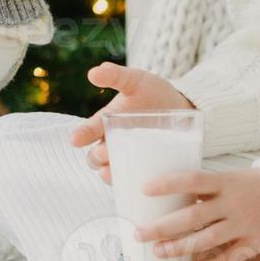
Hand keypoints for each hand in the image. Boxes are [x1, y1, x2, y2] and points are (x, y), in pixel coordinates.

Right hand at [67, 62, 192, 183]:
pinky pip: (133, 183)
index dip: (80, 136)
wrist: (183, 107)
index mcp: (107, 122)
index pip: (88, 131)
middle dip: (96, 157)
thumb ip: (116, 76)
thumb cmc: (154, 92)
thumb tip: (94, 72)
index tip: (76, 139)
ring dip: (108, 174)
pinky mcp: (146, 169)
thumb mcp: (136, 81)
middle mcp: (114, 143)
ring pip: (110, 172)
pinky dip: (129, 187)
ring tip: (112, 174)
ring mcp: (129, 158)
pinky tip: (133, 188)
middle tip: (103, 153)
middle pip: (95, 157)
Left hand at [135, 168, 259, 260]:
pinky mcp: (254, 243)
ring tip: (158, 251)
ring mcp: (243, 225)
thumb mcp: (229, 177)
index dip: (168, 184)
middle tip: (139, 233)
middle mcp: (232, 204)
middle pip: (192, 217)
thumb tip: (167, 196)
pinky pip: (229, 258)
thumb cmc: (251, 185)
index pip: (192, 180)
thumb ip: (204, 188)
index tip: (144, 189)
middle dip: (162, 227)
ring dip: (179, 248)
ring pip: (206, 241)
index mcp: (224, 182)